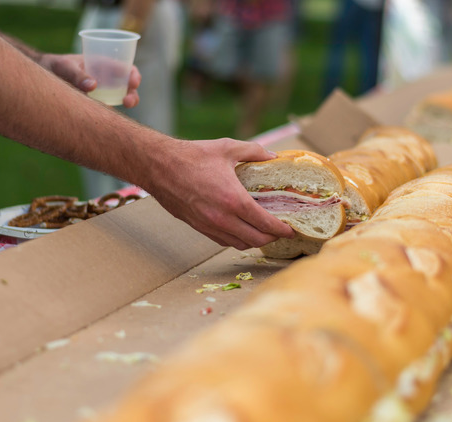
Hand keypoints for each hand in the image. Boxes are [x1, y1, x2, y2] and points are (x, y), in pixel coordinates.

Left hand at [38, 53, 141, 107]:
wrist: (41, 76)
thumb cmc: (53, 66)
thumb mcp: (63, 66)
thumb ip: (76, 75)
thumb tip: (93, 86)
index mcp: (103, 64)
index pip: (126, 68)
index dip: (134, 75)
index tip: (133, 83)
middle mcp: (106, 78)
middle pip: (128, 87)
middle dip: (132, 94)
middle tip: (127, 102)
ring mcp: (102, 92)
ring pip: (120, 99)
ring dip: (124, 104)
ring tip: (117, 111)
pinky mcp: (95, 104)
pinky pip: (108, 110)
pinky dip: (111, 115)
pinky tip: (107, 121)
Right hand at [146, 138, 295, 249]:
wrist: (158, 166)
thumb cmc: (192, 156)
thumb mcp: (227, 147)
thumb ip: (253, 151)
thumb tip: (272, 155)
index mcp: (233, 199)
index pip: (265, 224)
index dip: (282, 230)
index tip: (292, 230)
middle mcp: (222, 218)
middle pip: (256, 240)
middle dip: (273, 238)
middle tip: (281, 231)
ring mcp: (209, 225)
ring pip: (240, 244)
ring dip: (255, 241)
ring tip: (264, 232)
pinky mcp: (198, 227)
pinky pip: (223, 241)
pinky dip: (237, 240)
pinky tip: (242, 230)